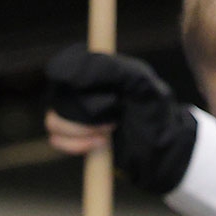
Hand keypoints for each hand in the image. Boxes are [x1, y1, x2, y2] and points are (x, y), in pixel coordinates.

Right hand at [41, 44, 196, 194]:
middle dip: (85, 111)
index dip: (71, 77)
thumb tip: (72, 72)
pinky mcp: (74, 135)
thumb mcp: (141, 85)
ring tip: (110, 131)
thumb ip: (111, 70)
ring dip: (82, 130)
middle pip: (58, 95)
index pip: (65, 63)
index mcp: (99, 68)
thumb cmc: (155, 113)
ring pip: (54, 119)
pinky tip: (100, 144)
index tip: (91, 91)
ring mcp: (75, 111)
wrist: (161, 151)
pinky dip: (77, 145)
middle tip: (114, 116)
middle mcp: (82, 87)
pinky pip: (56, 139)